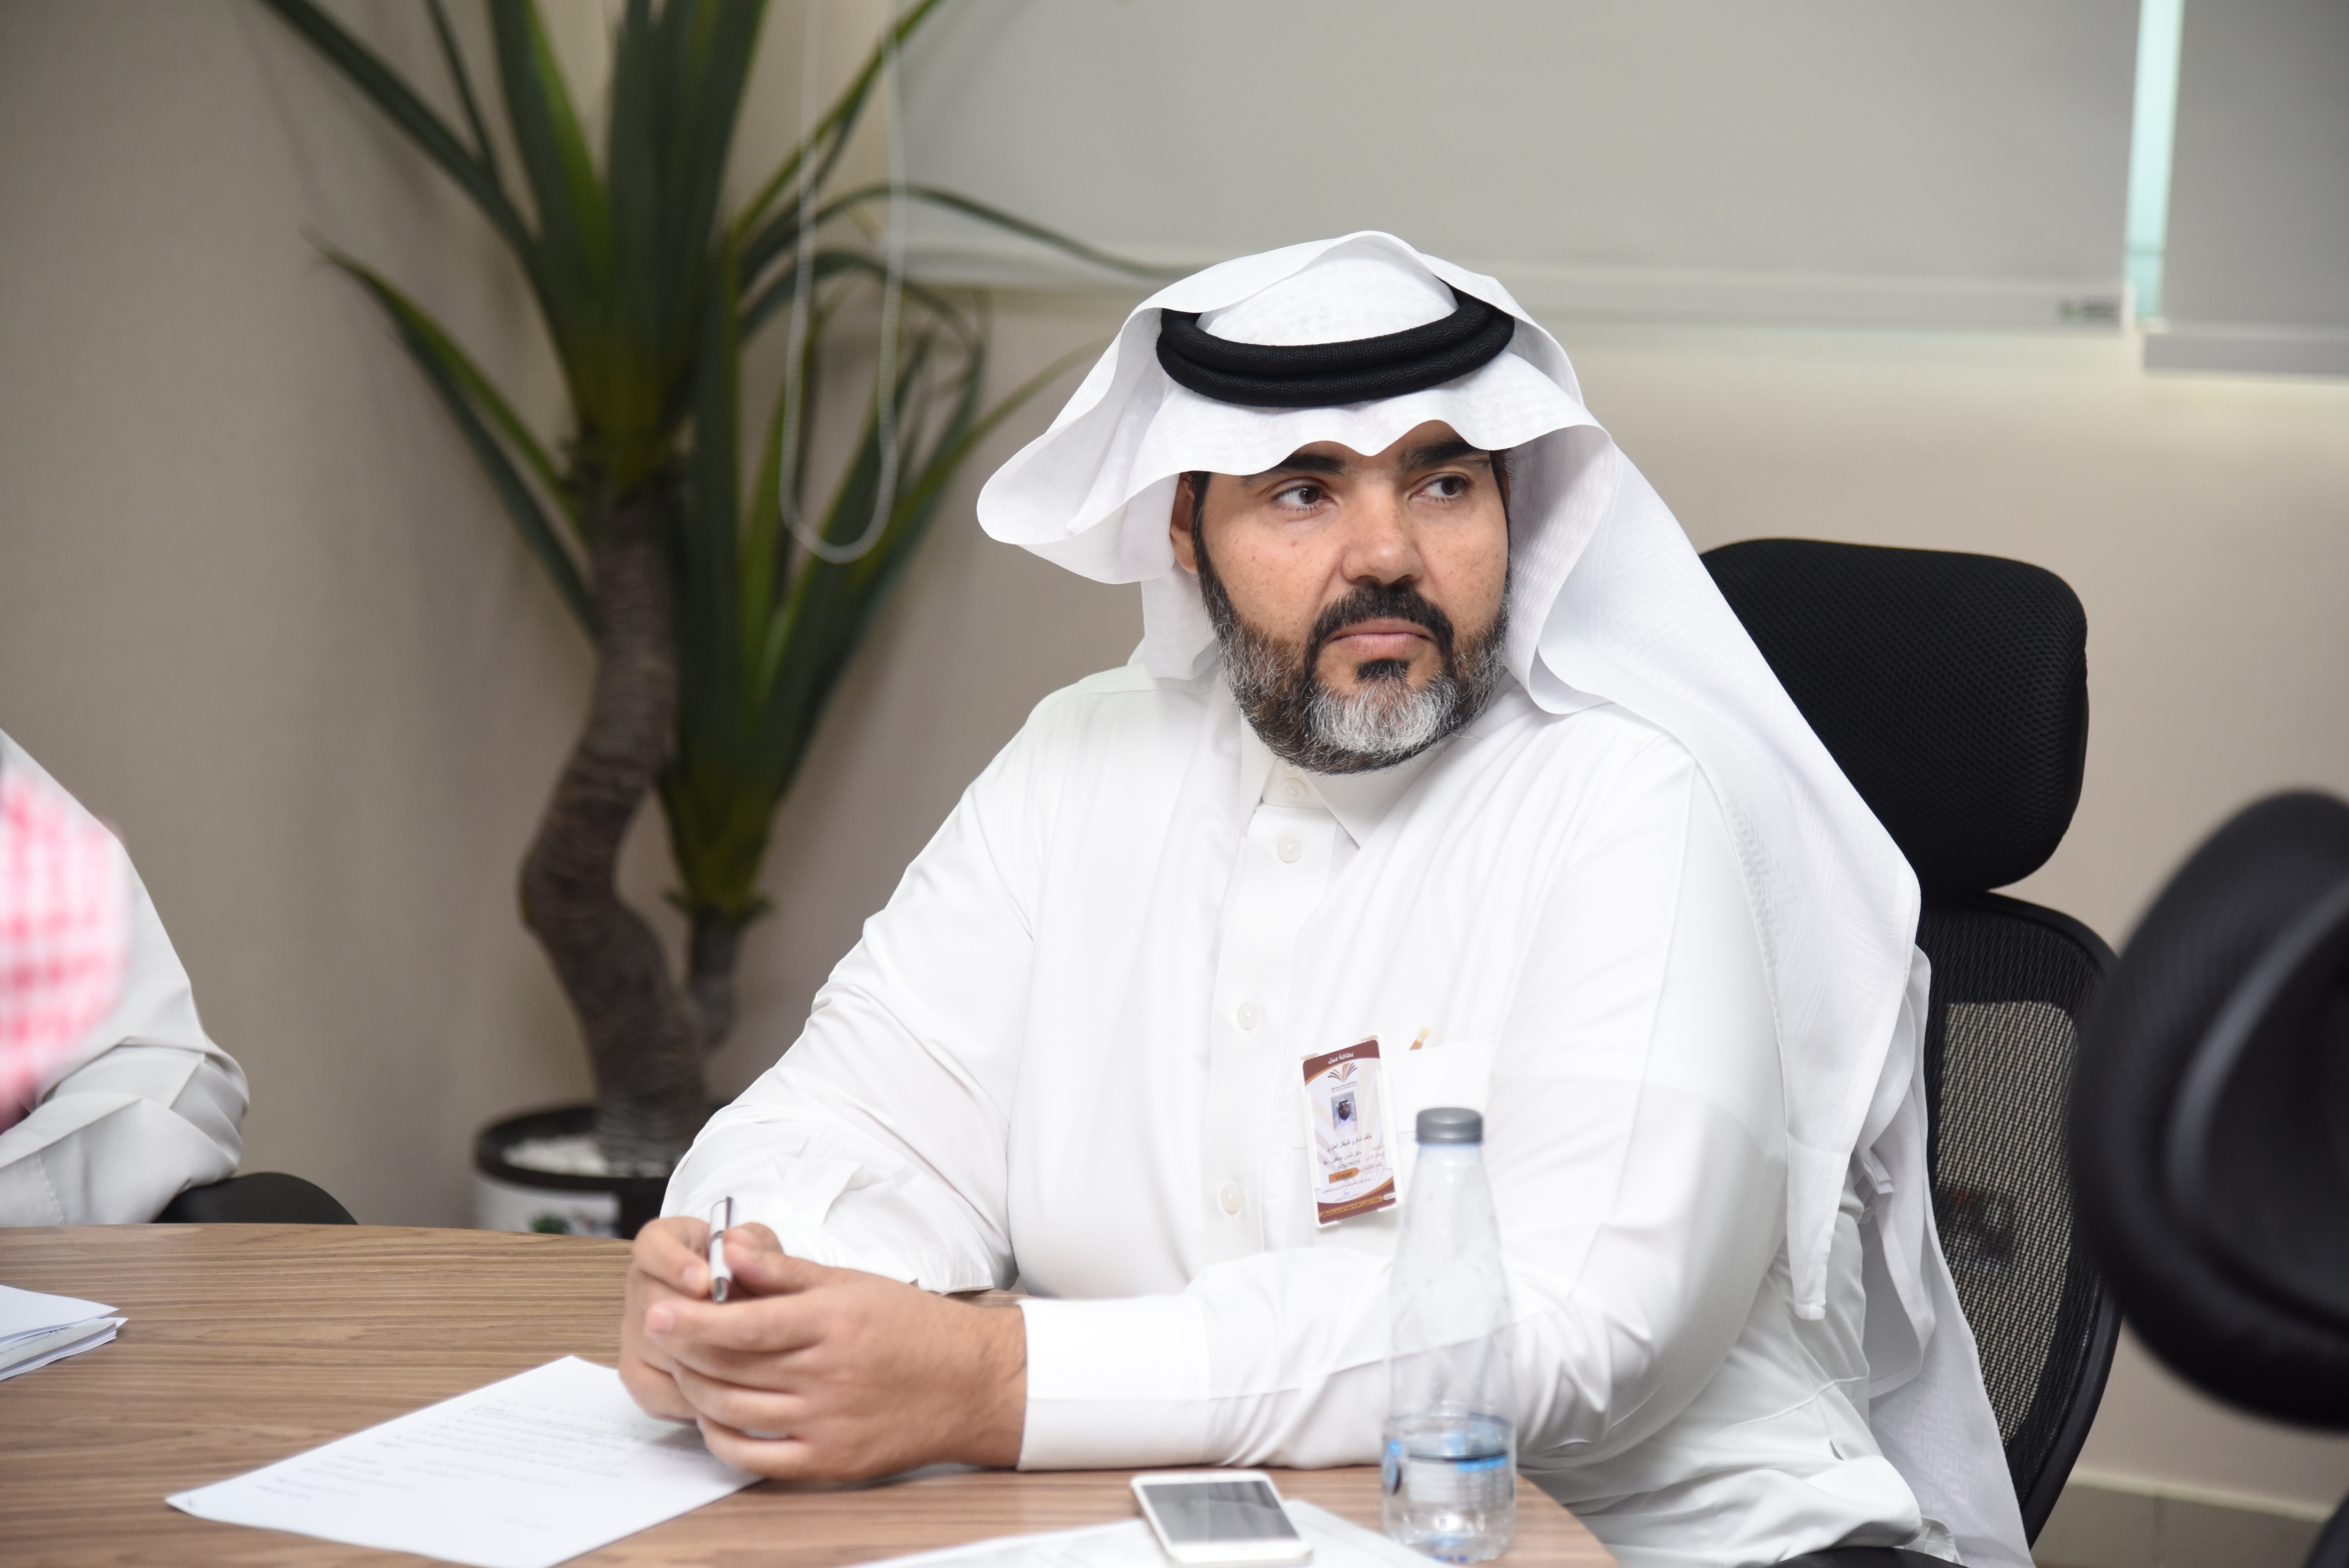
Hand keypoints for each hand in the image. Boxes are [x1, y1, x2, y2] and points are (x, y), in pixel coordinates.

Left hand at [617, 1217, 1026, 1480]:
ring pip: (734, 1412)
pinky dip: (722, 1439)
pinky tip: (714, 1417)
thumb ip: (785, 1270)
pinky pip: (756, 1458)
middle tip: (665, 1337)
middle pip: (729, 1369)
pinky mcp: (831, 1460)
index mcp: (833, 1322)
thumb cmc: (913, 1328)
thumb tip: (730, 1248)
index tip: (658, 1313)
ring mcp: (828, 1422)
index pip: (743, 1325)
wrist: (971, 1383)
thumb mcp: (851, 1283)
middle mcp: (829, 1374)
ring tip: (687, 1369)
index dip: (691, 1321)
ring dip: (697, 1391)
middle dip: (684, 1353)